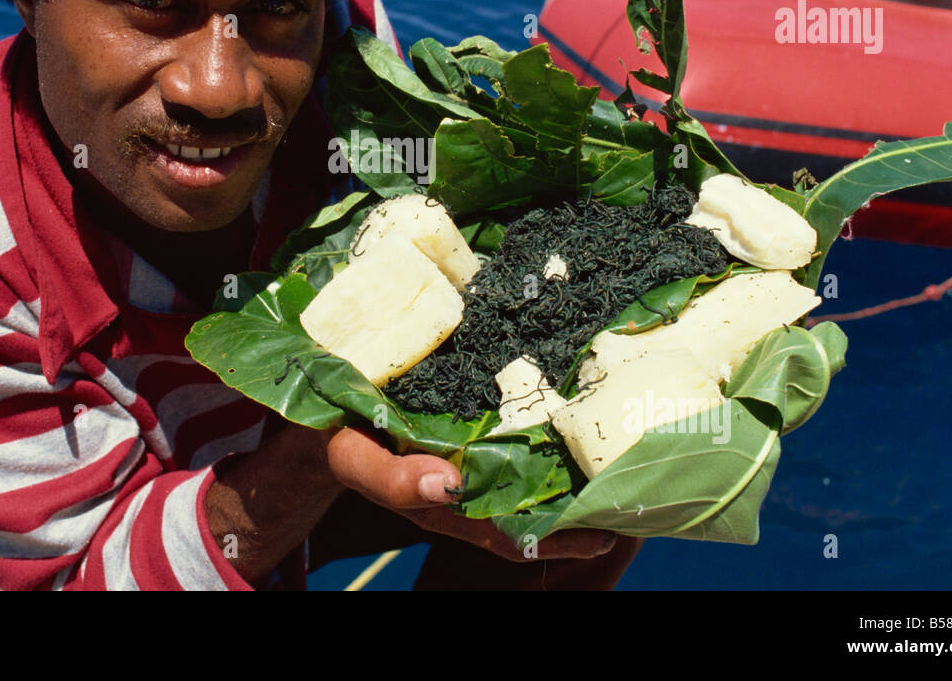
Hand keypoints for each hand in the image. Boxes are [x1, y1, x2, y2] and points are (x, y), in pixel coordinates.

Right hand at [325, 425, 616, 562]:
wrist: (321, 411)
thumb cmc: (339, 439)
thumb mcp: (355, 461)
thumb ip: (393, 481)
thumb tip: (448, 486)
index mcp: (442, 504)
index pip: (509, 534)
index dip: (555, 540)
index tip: (603, 535)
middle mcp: (461, 485)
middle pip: (528, 507)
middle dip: (575, 508)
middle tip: (630, 495)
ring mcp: (464, 458)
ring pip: (525, 473)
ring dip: (566, 471)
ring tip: (616, 457)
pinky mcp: (462, 427)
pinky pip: (508, 437)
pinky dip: (539, 434)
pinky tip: (570, 413)